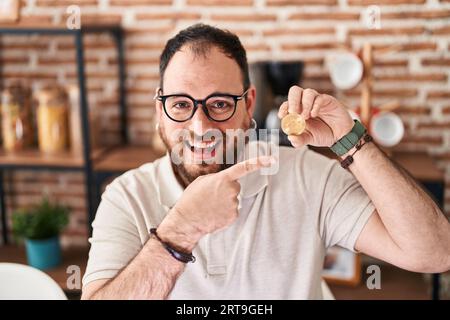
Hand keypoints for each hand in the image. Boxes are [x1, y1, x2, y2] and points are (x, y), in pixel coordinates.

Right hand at [158, 156, 274, 250]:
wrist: (187, 220)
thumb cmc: (192, 199)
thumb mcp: (202, 181)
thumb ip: (217, 178)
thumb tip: (226, 182)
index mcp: (223, 178)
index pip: (245, 167)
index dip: (259, 162)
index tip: (272, 159)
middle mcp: (231, 190)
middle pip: (235, 187)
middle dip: (226, 190)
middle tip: (211, 196)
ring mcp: (233, 204)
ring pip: (233, 200)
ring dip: (224, 202)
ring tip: (210, 205)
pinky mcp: (233, 216)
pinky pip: (232, 211)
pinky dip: (224, 212)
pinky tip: (214, 213)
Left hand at [278, 86, 353, 147]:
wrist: (340, 136)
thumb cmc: (323, 134)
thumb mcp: (309, 139)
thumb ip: (299, 140)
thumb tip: (290, 137)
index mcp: (298, 110)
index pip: (287, 103)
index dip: (283, 107)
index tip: (282, 115)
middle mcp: (306, 103)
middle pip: (295, 91)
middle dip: (292, 100)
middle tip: (293, 112)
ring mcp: (317, 101)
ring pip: (308, 92)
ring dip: (305, 104)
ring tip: (306, 117)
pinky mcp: (328, 100)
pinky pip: (320, 98)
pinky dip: (315, 105)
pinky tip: (314, 114)